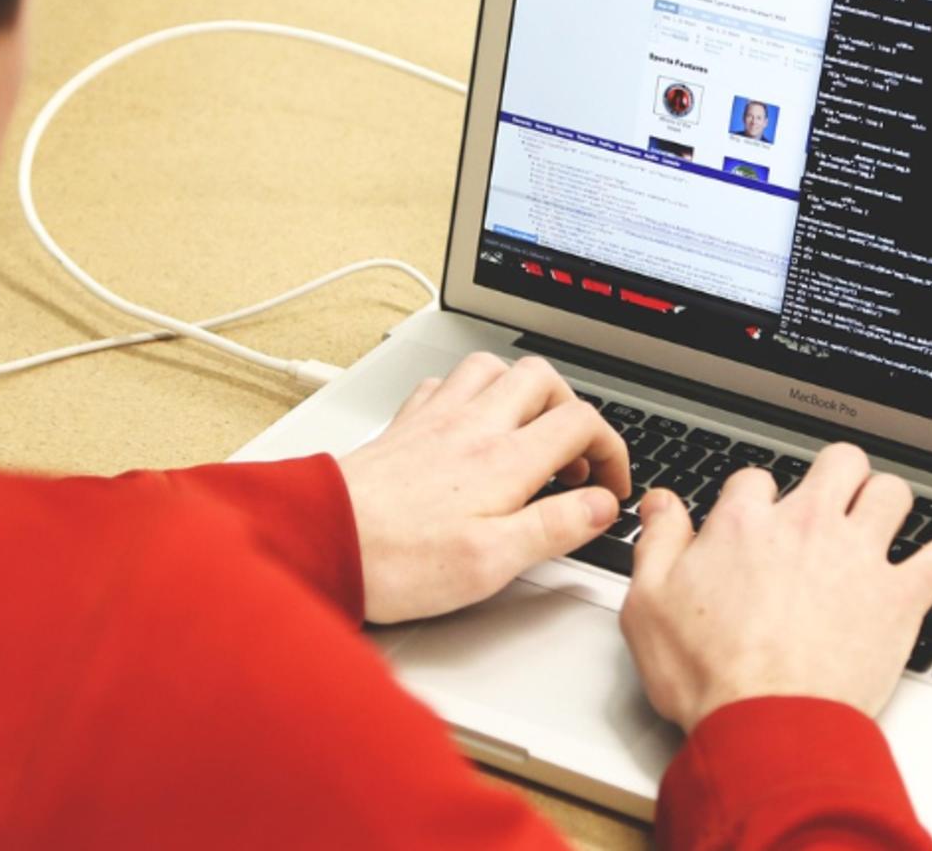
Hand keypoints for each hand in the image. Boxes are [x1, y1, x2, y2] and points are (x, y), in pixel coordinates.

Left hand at [338, 353, 630, 623]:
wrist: (319, 538)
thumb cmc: (397, 559)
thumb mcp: (493, 562)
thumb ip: (554, 527)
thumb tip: (600, 507)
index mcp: (504, 460)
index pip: (581, 423)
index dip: (612, 449)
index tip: (610, 486)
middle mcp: (472, 427)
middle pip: (543, 379)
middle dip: (572, 409)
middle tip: (573, 457)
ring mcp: (434, 420)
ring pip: (492, 369)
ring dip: (520, 391)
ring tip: (528, 431)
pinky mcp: (403, 427)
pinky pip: (441, 386)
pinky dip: (466, 395)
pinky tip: (465, 425)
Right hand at [618, 443, 931, 731]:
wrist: (767, 725)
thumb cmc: (709, 675)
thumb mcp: (648, 605)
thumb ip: (657, 542)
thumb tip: (660, 504)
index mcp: (745, 525)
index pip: (756, 478)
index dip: (754, 500)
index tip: (753, 524)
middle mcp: (808, 527)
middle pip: (840, 462)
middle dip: (838, 476)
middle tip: (831, 504)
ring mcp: (859, 557)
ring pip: (892, 493)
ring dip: (886, 505)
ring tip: (877, 528)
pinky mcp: (899, 597)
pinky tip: (922, 573)